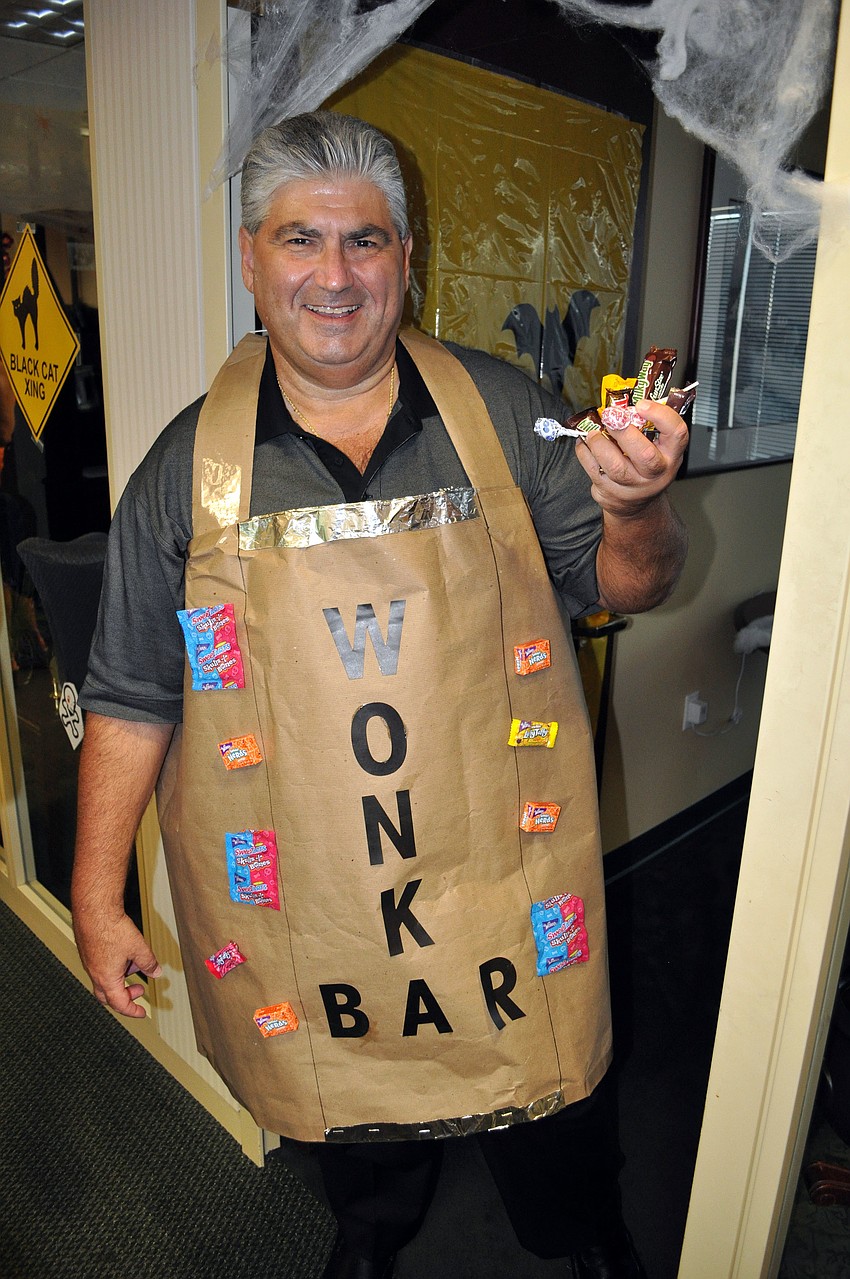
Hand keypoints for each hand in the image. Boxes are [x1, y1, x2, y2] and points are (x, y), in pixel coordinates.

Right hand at [74, 909, 162, 1018]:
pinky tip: (125, 953)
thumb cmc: (111, 928)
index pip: (120, 1004)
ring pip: (105, 980)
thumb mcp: (138, 948)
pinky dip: (114, 967)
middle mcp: (95, 973)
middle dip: (125, 997)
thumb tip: (156, 972)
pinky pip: (100, 967)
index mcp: (106, 978)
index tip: (141, 1013)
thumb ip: (148, 963)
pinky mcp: (88, 951)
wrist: (93, 910)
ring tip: (136, 965)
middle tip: (139, 991)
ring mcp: (90, 963)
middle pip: (108, 996)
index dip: (132, 1011)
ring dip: (121, 979)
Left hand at [576, 399, 688, 517]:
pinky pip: (594, 471)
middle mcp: (656, 472)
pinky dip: (585, 453)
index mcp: (671, 454)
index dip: (660, 415)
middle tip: (610, 417)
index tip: (641, 405)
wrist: (637, 504)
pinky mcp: (612, 493)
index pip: (676, 433)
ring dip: (599, 443)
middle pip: (643, 454)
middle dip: (623, 431)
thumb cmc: (646, 466)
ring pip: (615, 466)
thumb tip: (622, 402)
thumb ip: (646, 424)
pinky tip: (585, 444)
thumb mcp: (657, 445)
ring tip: (593, 432)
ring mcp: (634, 486)